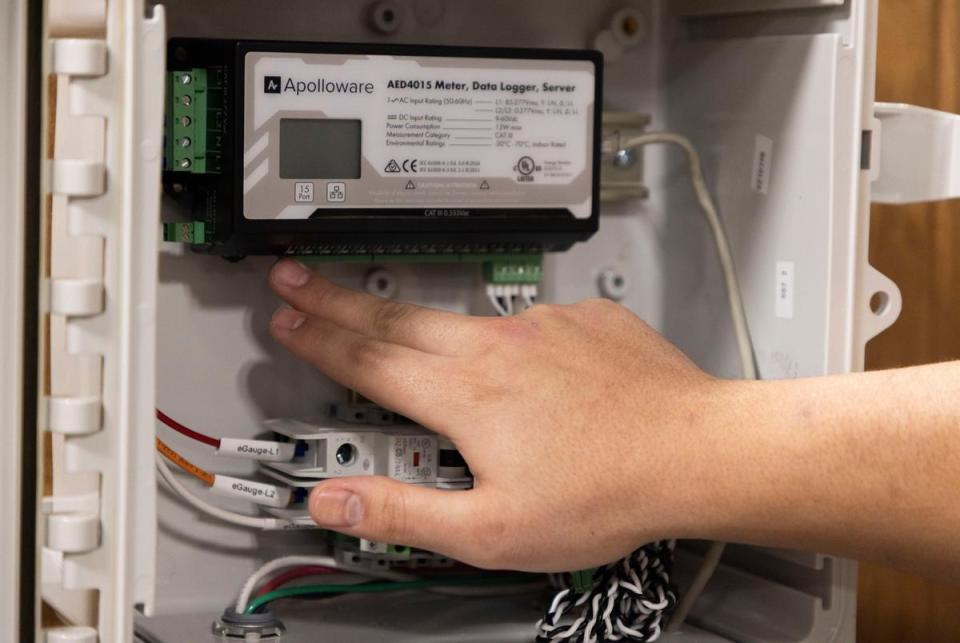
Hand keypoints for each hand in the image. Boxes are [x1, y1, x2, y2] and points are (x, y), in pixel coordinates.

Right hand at [268, 259, 737, 571]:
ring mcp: (541, 326)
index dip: (318, 338)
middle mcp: (496, 347)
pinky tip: (514, 359)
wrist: (695, 452)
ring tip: (393, 322)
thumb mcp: (490, 531)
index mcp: (464, 394)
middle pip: (395, 318)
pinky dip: (502, 334)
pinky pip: (525, 320)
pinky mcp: (582, 319)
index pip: (367, 359)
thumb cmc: (606, 492)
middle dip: (336, 298)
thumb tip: (335, 502)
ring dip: (413, 316)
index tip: (286, 318)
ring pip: (458, 316)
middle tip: (299, 277)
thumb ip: (402, 514)